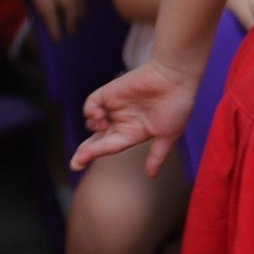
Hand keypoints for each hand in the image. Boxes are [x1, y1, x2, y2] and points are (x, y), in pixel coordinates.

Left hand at [75, 57, 196, 176]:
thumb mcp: (168, 135)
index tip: (77, 165)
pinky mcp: (108, 93)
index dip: (93, 155)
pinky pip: (90, 104)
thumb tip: (152, 176)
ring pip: (91, 122)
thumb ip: (157, 155)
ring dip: (93, 127)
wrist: (176, 77)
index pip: (108, 147)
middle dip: (84, 151)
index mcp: (133, 132)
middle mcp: (121, 121)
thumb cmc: (177, 105)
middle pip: (95, 139)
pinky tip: (99, 114)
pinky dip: (90, 111)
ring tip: (104, 123)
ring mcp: (113, 107)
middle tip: (76, 163)